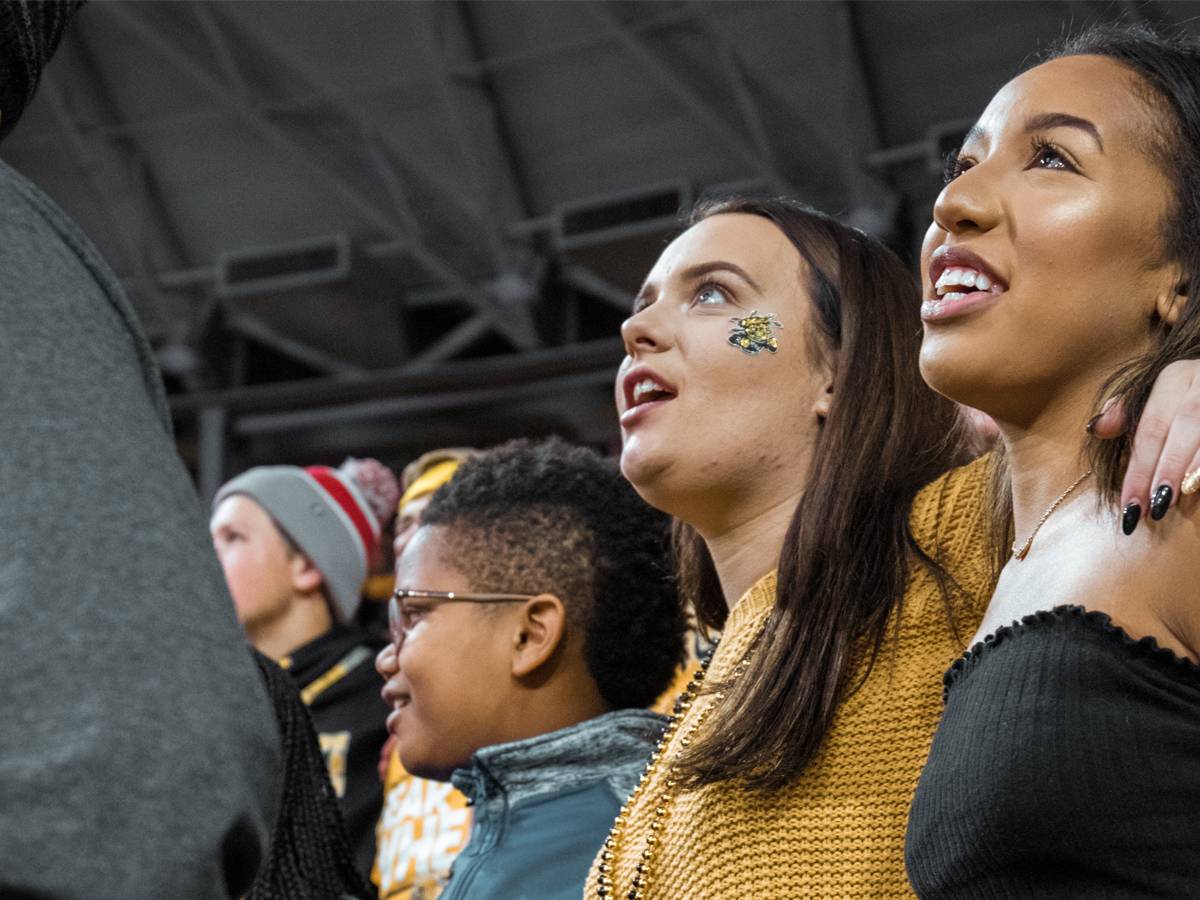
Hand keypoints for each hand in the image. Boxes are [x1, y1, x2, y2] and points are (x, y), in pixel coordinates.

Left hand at [1091, 360, 1199, 527]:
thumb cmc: (1185, 396)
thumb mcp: (1154, 396)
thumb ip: (1125, 413)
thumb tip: (1095, 428)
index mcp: (1173, 378)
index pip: (1149, 430)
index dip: (1139, 469)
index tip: (1130, 505)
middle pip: (1181, 427)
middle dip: (1166, 469)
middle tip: (1154, 506)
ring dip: (1192, 466)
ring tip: (1175, 497)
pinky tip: (1199, 482)